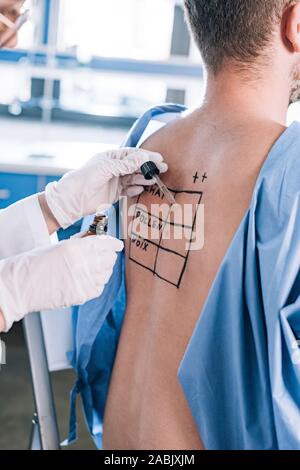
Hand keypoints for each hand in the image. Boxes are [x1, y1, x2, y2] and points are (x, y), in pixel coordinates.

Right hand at [0, 235, 122, 332]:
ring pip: (107, 274)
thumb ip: (81, 243)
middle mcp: (82, 264)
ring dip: (103, 270)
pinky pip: (99, 288)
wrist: (22, 285)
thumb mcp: (60, 246)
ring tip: (92, 269)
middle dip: (108, 256)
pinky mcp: (82, 295)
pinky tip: (88, 280)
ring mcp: (83, 281)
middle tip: (104, 256)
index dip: (114, 244)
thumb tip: (98, 240)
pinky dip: (97, 284)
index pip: (106, 244)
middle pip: (110, 259)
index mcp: (76, 248)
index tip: (118, 245)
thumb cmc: (37, 263)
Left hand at [45, 148, 166, 228]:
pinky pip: (129, 190)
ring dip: (144, 178)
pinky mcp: (115, 193)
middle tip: (162, 169)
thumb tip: (142, 157)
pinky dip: (136, 189)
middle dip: (149, 167)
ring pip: (134, 178)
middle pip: (136, 166)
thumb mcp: (106, 168)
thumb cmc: (85, 178)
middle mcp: (115, 167)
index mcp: (111, 157)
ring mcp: (115, 180)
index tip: (158, 159)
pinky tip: (141, 188)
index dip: (146, 156)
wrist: (74, 198)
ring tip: (153, 180)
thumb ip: (125, 164)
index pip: (133, 154)